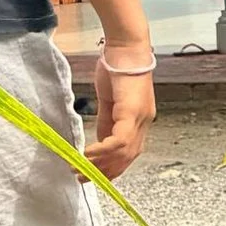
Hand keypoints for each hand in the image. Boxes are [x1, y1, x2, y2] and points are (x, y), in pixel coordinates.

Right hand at [88, 59, 155, 177]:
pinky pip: (118, 141)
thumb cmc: (117, 69)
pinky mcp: (131, 112)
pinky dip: (102, 151)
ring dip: (100, 165)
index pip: (129, 152)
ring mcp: (140, 118)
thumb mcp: (110, 100)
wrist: (126, 48)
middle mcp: (144, 123)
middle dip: (105, 171)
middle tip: (82, 178)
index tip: (94, 174)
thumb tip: (99, 140)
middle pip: (127, 158)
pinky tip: (86, 155)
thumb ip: (107, 121)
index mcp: (140, 121)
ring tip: (80, 169)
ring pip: (124, 153)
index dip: (113, 166)